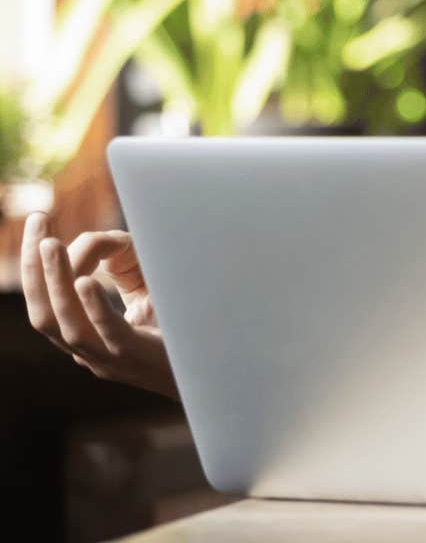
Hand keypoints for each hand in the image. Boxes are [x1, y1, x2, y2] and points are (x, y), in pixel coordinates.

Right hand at [20, 210, 177, 398]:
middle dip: (34, 269)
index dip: (35, 270)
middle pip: (44, 315)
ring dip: (55, 281)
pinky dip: (93, 307)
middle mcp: (93, 355)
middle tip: (35, 222)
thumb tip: (104, 241)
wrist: (223, 372)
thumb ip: (124, 272)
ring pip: (68, 324)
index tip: (37, 227)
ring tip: (49, 244)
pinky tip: (84, 281)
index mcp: (90, 342)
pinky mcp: (142, 358)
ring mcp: (114, 360)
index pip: (45, 307)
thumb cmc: (185, 332)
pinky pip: (110, 333)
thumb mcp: (147, 297)